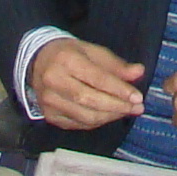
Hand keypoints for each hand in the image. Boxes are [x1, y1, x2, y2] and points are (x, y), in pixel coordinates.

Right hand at [27, 36, 145, 130]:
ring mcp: (49, 101)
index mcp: (66, 60)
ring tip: (126, 111)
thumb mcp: (92, 51)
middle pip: (90, 100)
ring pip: (85, 117)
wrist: (38, 61)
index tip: (138, 97)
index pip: (97, 79)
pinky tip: (109, 115)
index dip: (119, 90)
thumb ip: (116, 64)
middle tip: (137, 108)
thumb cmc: (69, 54)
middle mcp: (54, 81)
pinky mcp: (50, 115)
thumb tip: (139, 72)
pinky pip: (79, 124)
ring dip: (110, 116)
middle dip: (118, 106)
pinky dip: (97, 122)